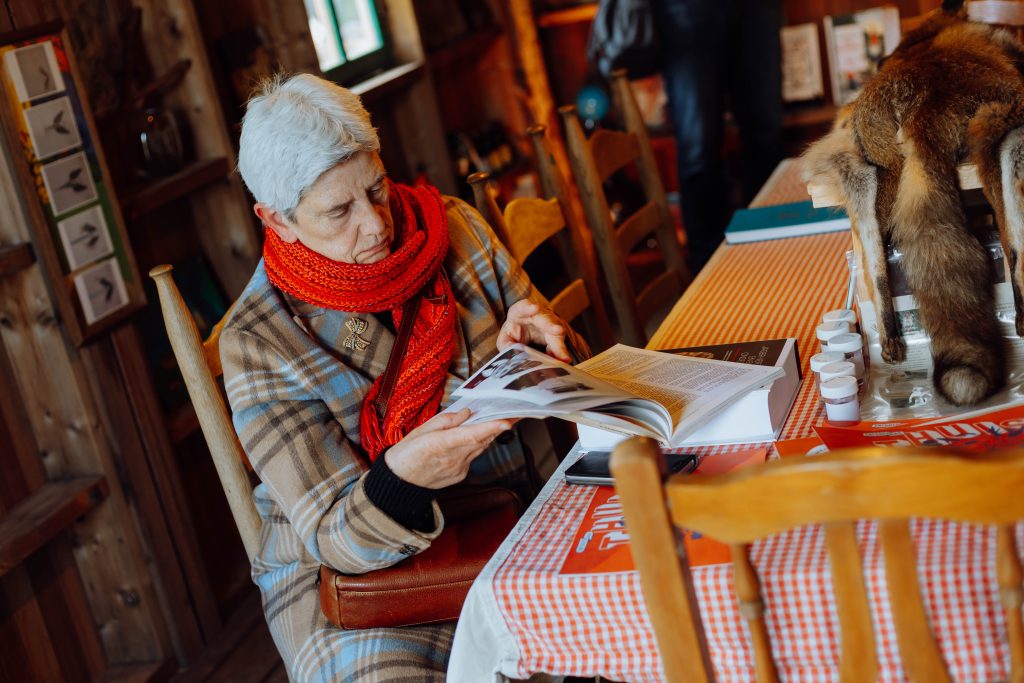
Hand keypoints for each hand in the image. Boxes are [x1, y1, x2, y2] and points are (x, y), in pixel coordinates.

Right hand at [384, 409, 513, 488]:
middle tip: (510, 413)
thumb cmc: (406, 453)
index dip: (491, 428)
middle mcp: (453, 458)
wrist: (399, 482)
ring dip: (486, 435)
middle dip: (496, 427)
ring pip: (480, 448)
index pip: (472, 435)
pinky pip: (472, 457)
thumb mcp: (421, 430)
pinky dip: (473, 447)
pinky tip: (469, 440)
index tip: (506, 421)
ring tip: (493, 422)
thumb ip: (446, 420)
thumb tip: (466, 413)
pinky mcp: (460, 475)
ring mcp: (458, 469)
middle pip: (482, 440)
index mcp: (440, 444)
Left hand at [496, 300, 570, 362]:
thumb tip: (511, 353)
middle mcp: (538, 315)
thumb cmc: (513, 333)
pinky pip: (559, 344)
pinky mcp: (556, 335)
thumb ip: (506, 344)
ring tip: (564, 356)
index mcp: (520, 312)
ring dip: (559, 345)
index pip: (523, 307)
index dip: (528, 308)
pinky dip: (560, 353)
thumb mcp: (505, 338)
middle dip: (551, 325)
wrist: (523, 332)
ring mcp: (550, 323)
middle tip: (558, 330)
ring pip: (556, 332)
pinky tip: (563, 361)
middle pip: (545, 319)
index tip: (535, 308)